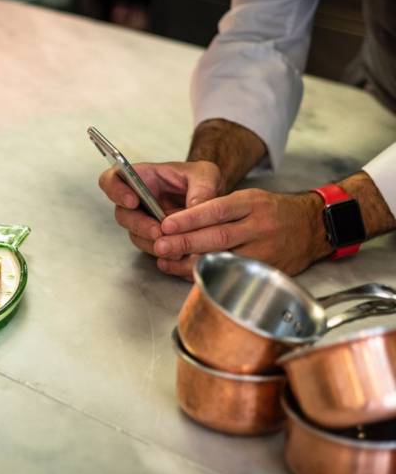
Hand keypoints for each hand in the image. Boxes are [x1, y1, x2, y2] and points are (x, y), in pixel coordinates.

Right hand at [98, 161, 222, 256]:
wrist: (212, 201)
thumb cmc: (201, 180)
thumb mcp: (206, 175)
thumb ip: (202, 187)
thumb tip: (197, 206)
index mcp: (142, 177)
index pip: (112, 180)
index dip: (116, 191)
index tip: (132, 201)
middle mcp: (137, 201)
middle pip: (122, 214)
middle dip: (139, 224)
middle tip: (157, 231)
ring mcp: (144, 222)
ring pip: (136, 235)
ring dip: (151, 242)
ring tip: (173, 246)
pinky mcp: (155, 241)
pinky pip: (152, 250)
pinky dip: (164, 254)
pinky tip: (179, 254)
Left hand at [152, 189, 332, 278]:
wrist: (312, 226)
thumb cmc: (272, 211)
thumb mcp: (249, 199)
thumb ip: (218, 209)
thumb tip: (180, 223)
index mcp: (251, 203)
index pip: (217, 209)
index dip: (190, 218)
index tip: (167, 224)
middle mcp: (259, 226)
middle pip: (218, 236)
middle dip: (185, 242)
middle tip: (160, 245)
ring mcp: (264, 250)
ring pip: (224, 258)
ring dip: (191, 263)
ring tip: (167, 262)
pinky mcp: (267, 270)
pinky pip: (233, 274)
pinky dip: (209, 274)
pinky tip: (188, 273)